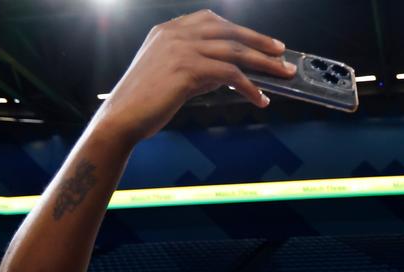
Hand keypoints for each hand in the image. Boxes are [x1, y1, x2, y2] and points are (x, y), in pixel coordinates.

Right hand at [97, 10, 292, 143]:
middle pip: (229, 32)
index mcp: (168, 30)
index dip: (239, 30)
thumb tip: (225, 72)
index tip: (259, 40)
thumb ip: (193, 65)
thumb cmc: (142, 103)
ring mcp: (182, 49)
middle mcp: (175, 34)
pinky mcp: (188, 70)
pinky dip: (249, 87)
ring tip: (282, 74)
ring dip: (263, 64)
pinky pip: (229, 74)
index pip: (212, 21)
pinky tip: (260, 98)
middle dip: (259, 42)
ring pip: (234, 51)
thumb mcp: (167, 74)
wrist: (121, 118)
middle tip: (281, 52)